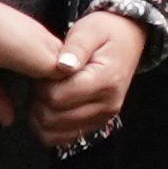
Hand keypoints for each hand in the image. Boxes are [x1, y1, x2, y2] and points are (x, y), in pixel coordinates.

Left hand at [0, 0, 75, 123]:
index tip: (37, 107)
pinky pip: (52, 48)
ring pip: (62, 59)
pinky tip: (29, 67)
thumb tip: (8, 120)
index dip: (54, 99)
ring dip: (52, 73)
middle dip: (56, 87)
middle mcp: (49, 44)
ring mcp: (42, 32)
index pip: (65, 85)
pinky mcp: (34, 25)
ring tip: (33, 86)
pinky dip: (46, 61)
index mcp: (40, 61)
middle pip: (68, 71)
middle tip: (36, 101)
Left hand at [38, 12, 148, 148]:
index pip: (57, 97)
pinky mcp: (97, 123)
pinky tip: (50, 107)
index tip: (43, 71)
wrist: (129, 38)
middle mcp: (107, 105)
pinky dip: (50, 128)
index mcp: (105, 82)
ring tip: (45, 93)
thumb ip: (75, 47)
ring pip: (55, 133)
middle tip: (42, 81)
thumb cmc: (106, 31)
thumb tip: (62, 66)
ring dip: (41, 116)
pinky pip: (64, 139)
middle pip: (54, 118)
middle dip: (38, 100)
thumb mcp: (90, 30)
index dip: (41, 86)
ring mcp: (104, 118)